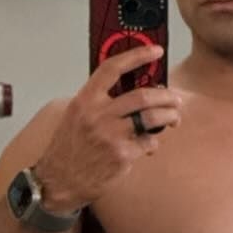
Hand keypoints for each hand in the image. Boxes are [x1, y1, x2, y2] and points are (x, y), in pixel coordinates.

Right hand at [32, 44, 182, 211]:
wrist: (58, 181)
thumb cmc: (68, 148)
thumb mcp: (76, 115)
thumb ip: (98, 101)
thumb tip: (128, 88)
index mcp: (85, 100)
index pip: (113, 68)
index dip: (137, 55)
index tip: (155, 51)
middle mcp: (98, 115)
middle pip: (143, 96)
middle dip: (166, 96)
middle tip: (174, 99)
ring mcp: (111, 136)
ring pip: (152, 118)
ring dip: (169, 116)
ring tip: (174, 118)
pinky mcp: (121, 156)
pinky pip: (148, 143)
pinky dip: (153, 143)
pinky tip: (149, 146)